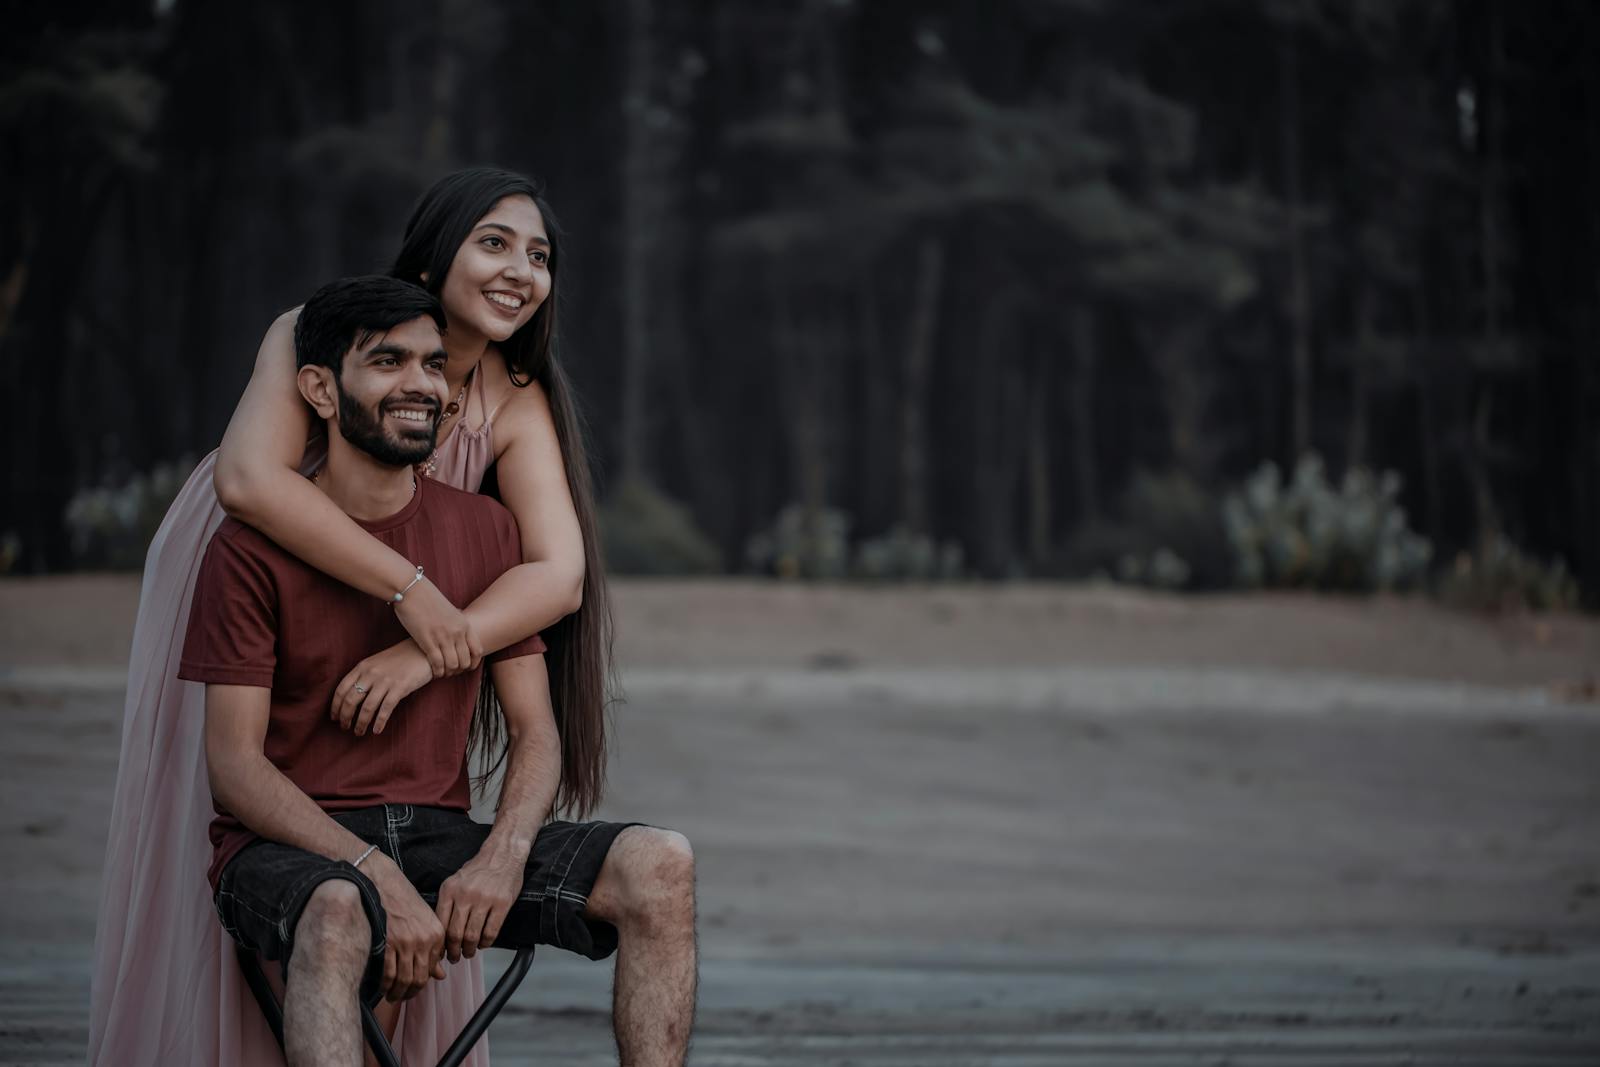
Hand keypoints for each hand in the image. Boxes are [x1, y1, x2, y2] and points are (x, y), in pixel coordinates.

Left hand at [331, 641, 434, 735]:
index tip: (334, 718)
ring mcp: (385, 681)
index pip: (342, 689)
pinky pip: (386, 709)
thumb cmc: (400, 659)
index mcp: (363, 667)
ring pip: (367, 708)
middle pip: (351, 700)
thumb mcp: (377, 663)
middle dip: (345, 717)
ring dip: (360, 723)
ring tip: (359, 732)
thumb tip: (352, 697)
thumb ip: (364, 675)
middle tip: (345, 728)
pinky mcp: (400, 687)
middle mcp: (371, 673)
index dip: (335, 706)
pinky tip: (376, 731)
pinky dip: (379, 722)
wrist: (423, 651)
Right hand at [366, 857, 445, 1001]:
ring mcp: (406, 942)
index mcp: (436, 934)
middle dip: (409, 992)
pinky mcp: (388, 943)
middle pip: (419, 979)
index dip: (421, 983)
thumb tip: (440, 975)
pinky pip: (389, 974)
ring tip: (391, 996)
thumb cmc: (402, 899)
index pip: (432, 969)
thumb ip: (432, 948)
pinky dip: (385, 985)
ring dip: (397, 993)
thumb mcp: (424, 920)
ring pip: (404, 980)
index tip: (413, 987)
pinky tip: (382, 987)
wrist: (382, 882)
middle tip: (400, 997)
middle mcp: (424, 940)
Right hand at [391, 576, 483, 677]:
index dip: (473, 663)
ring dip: (447, 672)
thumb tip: (458, 634)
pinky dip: (437, 671)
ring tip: (442, 672)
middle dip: (459, 670)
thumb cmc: (428, 599)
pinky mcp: (427, 641)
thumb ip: (456, 624)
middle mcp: (457, 632)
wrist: (412, 589)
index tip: (466, 667)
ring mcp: (443, 637)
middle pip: (465, 661)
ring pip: (453, 665)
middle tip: (450, 671)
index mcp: (464, 624)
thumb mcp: (450, 611)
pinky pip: (437, 664)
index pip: (478, 650)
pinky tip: (434, 672)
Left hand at [435, 847, 525, 961]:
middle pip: (455, 933)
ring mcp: (485, 899)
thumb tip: (440, 932)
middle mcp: (465, 895)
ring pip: (473, 935)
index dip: (440, 943)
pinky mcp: (502, 903)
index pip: (440, 924)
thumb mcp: (455, 881)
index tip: (441, 952)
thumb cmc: (479, 870)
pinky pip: (491, 931)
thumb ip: (447, 903)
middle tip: (455, 957)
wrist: (503, 853)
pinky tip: (484, 943)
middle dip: (454, 951)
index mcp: (450, 890)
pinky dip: (486, 942)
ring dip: (470, 949)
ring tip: (470, 952)